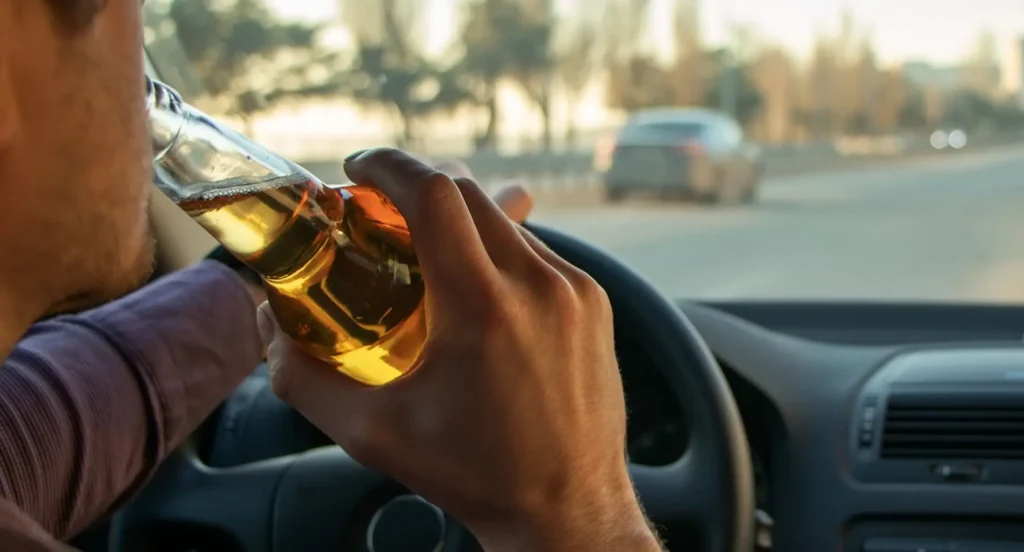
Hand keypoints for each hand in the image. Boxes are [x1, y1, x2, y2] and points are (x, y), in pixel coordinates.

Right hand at [258, 150, 659, 551]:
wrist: (567, 510)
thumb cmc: (476, 475)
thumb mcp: (374, 434)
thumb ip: (306, 378)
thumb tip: (270, 333)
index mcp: (482, 308)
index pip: (434, 193)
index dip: (389, 166)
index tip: (359, 169)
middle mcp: (538, 286)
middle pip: (468, 193)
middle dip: (417, 187)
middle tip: (380, 209)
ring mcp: (575, 292)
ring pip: (505, 222)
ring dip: (459, 223)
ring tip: (426, 257)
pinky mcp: (595, 305)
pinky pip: (536, 254)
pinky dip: (498, 253)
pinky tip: (476, 291)